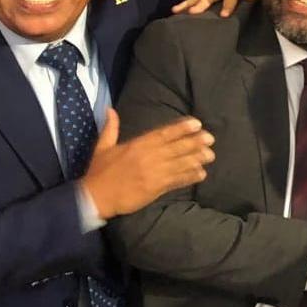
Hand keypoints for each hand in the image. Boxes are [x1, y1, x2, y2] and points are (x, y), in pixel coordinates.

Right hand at [80, 109, 214, 218]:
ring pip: (180, 164)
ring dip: (196, 159)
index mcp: (137, 145)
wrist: (95, 197)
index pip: (164, 134)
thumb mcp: (102, 147)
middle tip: (210, 138)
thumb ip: (110, 128)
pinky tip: (201, 174)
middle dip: (195, 142)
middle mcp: (149, 157)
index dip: (181, 128)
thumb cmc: (99, 172)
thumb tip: (110, 109)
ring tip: (210, 155)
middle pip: (177, 148)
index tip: (197, 124)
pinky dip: (189, 177)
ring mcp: (154, 173)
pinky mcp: (155, 189)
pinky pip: (176, 181)